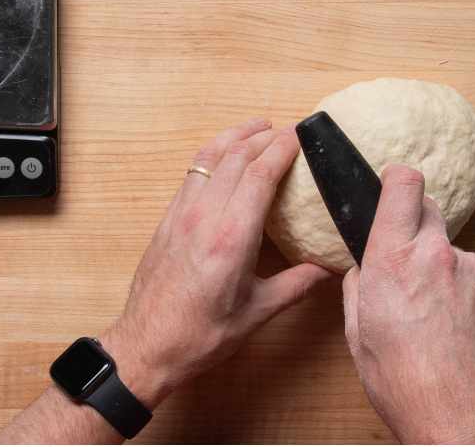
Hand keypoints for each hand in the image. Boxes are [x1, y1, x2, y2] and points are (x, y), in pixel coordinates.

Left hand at [98, 120, 333, 406]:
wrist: (145, 348)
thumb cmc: (200, 335)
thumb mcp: (257, 313)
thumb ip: (297, 285)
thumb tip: (329, 269)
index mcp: (231, 238)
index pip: (260, 174)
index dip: (283, 148)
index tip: (302, 136)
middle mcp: (204, 217)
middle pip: (236, 157)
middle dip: (265, 137)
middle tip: (289, 130)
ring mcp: (181, 215)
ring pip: (209, 157)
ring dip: (236, 136)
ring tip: (258, 126)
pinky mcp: (167, 220)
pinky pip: (192, 172)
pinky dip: (214, 153)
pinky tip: (226, 154)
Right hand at [343, 165, 474, 443]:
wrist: (460, 412)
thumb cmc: (402, 381)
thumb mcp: (357, 332)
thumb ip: (360, 284)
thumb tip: (366, 264)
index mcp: (393, 260)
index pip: (403, 185)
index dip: (395, 179)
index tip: (391, 181)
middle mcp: (436, 254)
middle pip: (428, 208)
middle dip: (414, 225)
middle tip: (405, 260)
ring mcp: (472, 267)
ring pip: (449, 248)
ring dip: (438, 266)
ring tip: (430, 314)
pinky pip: (471, 272)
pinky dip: (461, 288)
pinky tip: (453, 323)